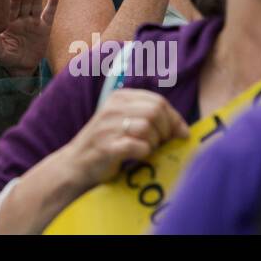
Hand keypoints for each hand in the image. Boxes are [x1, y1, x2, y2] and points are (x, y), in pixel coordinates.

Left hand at [0, 0, 57, 76]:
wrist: (20, 67)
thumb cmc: (6, 58)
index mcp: (8, 21)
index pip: (11, 6)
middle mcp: (20, 18)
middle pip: (24, 2)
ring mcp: (32, 21)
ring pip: (35, 4)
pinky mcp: (44, 27)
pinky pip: (49, 14)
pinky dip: (53, 4)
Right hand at [61, 88, 188, 188]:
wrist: (76, 163)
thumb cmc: (107, 143)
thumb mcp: (124, 121)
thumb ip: (150, 118)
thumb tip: (183, 130)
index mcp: (119, 97)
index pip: (158, 101)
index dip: (174, 119)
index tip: (178, 134)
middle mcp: (113, 108)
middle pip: (155, 112)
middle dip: (165, 131)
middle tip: (161, 144)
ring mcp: (108, 127)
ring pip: (148, 128)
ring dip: (154, 143)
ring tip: (146, 150)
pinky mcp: (107, 147)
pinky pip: (138, 146)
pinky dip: (144, 153)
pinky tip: (138, 156)